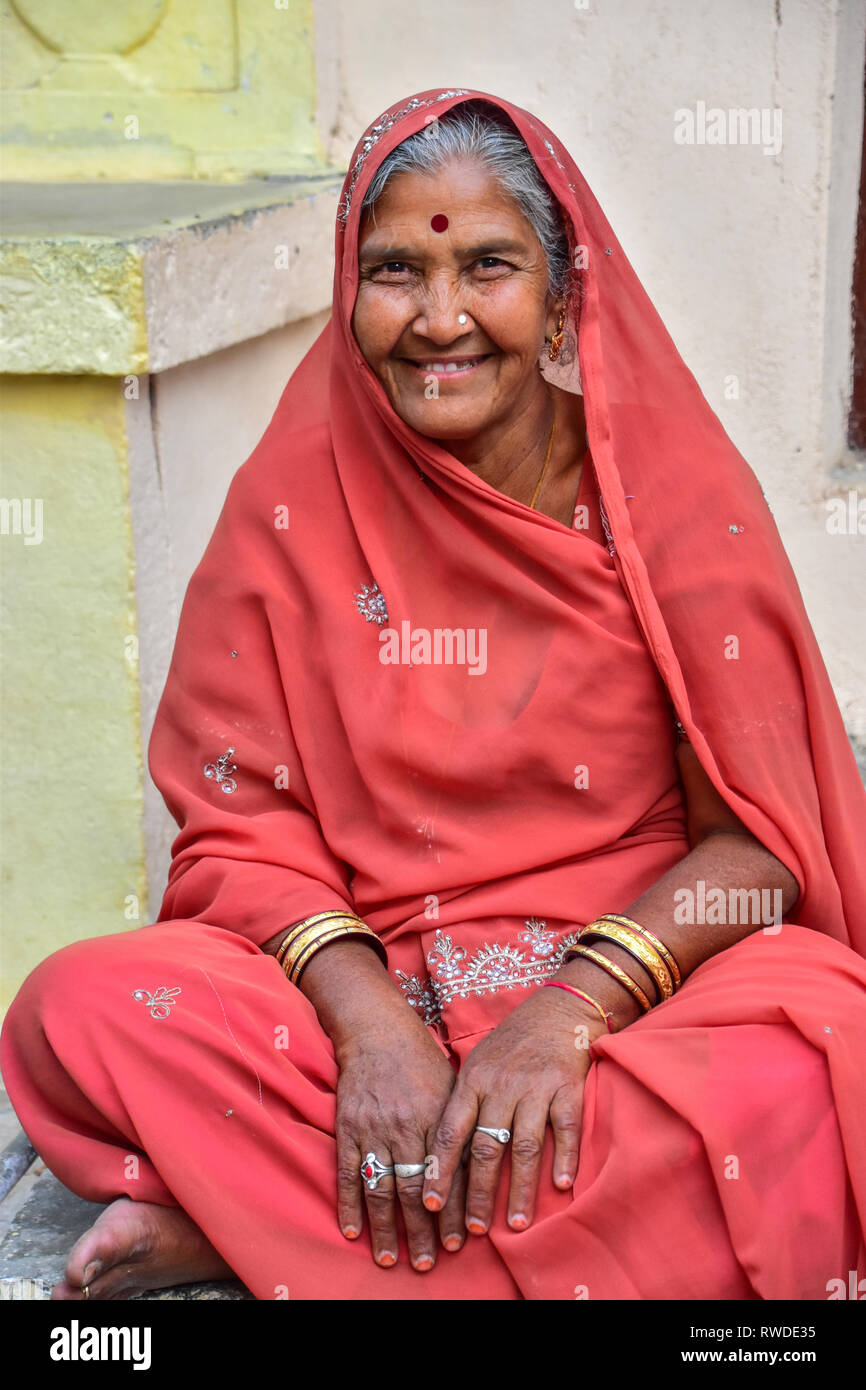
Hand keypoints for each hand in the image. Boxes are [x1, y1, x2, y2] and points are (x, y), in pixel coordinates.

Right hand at [334, 1006, 465, 1270]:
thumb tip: (482, 1170)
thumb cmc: (422, 1059)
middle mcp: (406, 1127)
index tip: (460, 1242)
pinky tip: (353, 1232)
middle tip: (428, 1263)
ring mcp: (374, 1129)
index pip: (448, 1175)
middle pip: (415, 1189)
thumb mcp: (453, 1087)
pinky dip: (349, 1205)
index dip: (453, 1211)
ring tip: (390, 1260)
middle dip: (422, 1231)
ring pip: (381, 1189)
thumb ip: (463, 1128)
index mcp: (438, 1117)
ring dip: (386, 1229)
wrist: (377, 1030)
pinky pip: (349, 1173)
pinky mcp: (349, 1128)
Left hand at [422, 986, 604, 1233]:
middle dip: (479, 1193)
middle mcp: (502, 1085)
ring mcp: (536, 1087)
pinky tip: (561, 1186)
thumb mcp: (478, 1065)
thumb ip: (464, 1103)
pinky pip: (565, 1128)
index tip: (431, 1206)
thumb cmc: (511, 1044)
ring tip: (517, 1224)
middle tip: (473, 1231)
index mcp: (473, 1081)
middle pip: (486, 1147)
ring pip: (524, 1145)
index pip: (450, 1131)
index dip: (440, 1170)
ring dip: (520, 1189)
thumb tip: (438, 1154)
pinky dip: (564, 1157)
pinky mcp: (568, 1087)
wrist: (557, 1011)